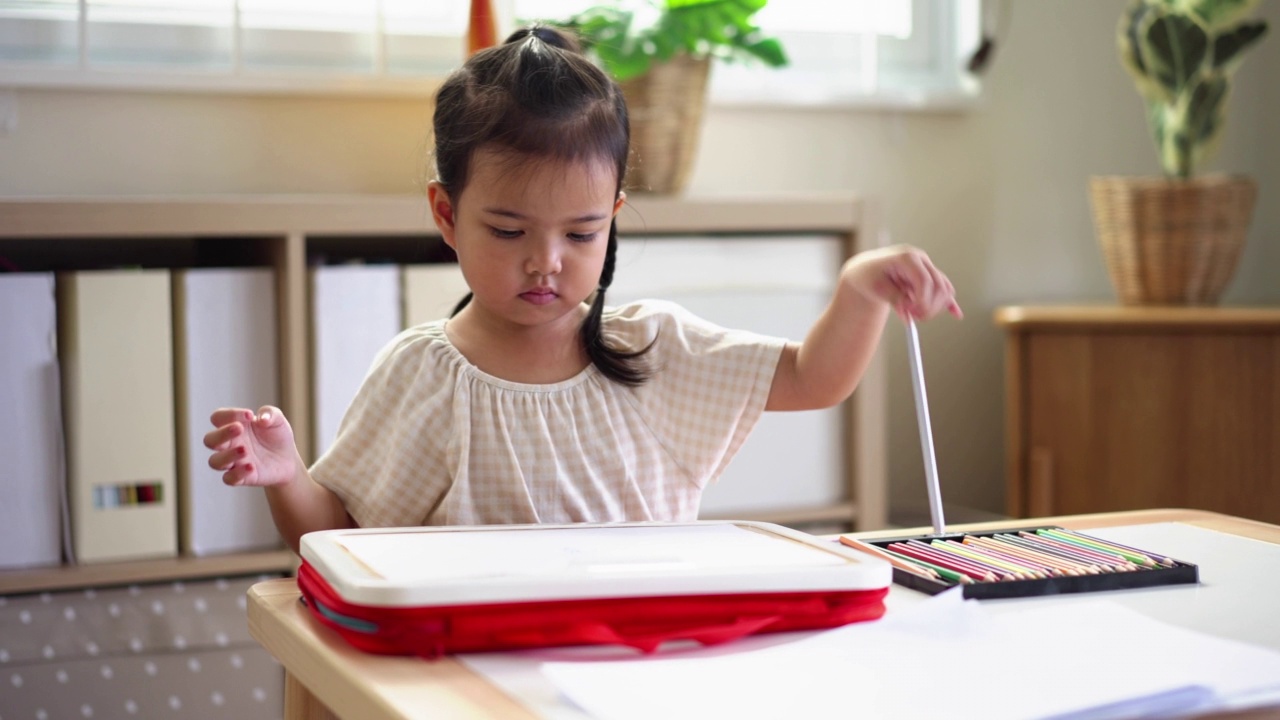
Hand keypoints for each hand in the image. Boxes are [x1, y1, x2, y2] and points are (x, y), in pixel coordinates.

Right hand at [204, 406, 299, 486]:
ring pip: (215, 461)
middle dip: (221, 434)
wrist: (289, 459)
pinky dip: (237, 473)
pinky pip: (229, 478)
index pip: (218, 417)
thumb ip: (270, 413)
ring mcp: (233, 461)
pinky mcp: (241, 477)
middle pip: (209, 440)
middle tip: (239, 428)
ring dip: (227, 455)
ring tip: (245, 450)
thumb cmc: (277, 435)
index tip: (250, 415)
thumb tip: (262, 419)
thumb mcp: (277, 419)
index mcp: (233, 426)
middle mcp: (229, 444)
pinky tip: (251, 467)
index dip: (228, 414)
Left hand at [842, 245, 962, 320]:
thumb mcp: (877, 288)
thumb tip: (909, 314)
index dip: (921, 300)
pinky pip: (944, 290)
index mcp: (907, 257)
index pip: (925, 280)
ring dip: (934, 307)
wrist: (867, 270)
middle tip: (914, 317)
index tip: (910, 313)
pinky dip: (949, 303)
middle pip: (939, 285)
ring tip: (915, 315)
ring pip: (944, 289)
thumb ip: (895, 299)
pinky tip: (956, 314)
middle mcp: (921, 260)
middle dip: (929, 306)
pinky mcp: (929, 278)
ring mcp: (927, 268)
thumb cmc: (869, 276)